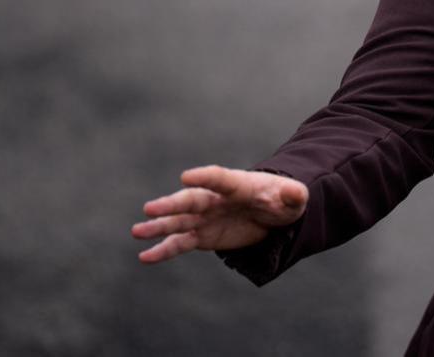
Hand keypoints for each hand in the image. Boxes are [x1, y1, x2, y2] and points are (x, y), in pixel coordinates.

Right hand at [131, 165, 308, 263]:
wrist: (271, 213)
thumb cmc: (281, 200)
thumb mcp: (293, 198)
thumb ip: (293, 195)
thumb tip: (295, 193)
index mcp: (237, 184)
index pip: (219, 178)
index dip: (204, 177)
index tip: (186, 176)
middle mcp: (215, 199)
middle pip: (191, 200)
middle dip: (171, 205)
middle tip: (150, 208)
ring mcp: (205, 217)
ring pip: (179, 222)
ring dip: (158, 226)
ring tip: (137, 231)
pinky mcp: (202, 235)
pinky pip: (179, 243)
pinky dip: (163, 250)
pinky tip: (146, 257)